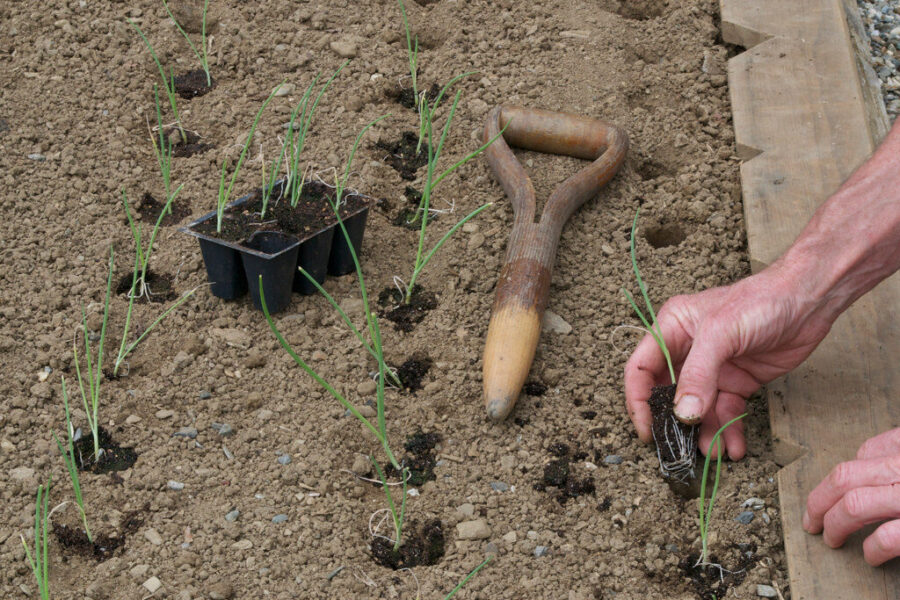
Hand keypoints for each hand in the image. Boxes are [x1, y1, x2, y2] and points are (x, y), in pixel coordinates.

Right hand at [624, 264, 834, 459]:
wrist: (810, 301)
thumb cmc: (761, 301)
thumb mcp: (721, 333)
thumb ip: (699, 374)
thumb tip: (683, 414)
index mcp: (672, 329)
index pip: (641, 370)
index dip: (639, 401)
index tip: (648, 431)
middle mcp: (688, 350)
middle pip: (668, 394)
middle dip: (675, 424)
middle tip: (681, 450)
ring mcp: (713, 368)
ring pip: (699, 410)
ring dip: (705, 433)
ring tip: (716, 453)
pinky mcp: (738, 381)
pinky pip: (726, 412)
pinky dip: (729, 431)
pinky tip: (736, 447)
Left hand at [803, 428, 899, 564]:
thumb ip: (893, 454)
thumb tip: (864, 458)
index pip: (865, 452)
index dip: (841, 476)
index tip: (831, 493)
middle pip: (845, 477)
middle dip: (819, 501)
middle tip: (810, 521)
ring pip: (855, 504)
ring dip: (834, 524)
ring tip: (831, 540)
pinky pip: (888, 537)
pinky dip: (872, 548)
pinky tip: (870, 556)